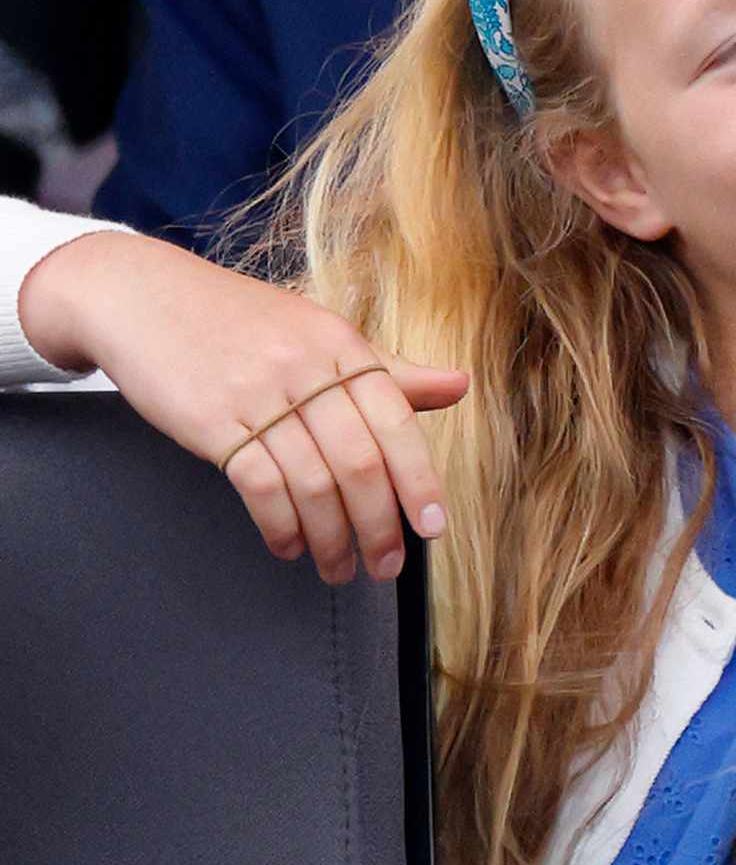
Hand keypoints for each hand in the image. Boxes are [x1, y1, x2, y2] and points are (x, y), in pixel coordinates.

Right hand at [19, 230, 469, 583]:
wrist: (145, 296)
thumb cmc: (245, 324)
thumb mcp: (322, 335)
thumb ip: (391, 372)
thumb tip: (461, 385)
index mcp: (342, 346)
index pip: (396, 421)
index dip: (419, 479)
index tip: (431, 527)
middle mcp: (307, 368)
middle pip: (360, 462)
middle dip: (379, 525)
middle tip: (386, 567)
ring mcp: (258, 394)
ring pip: (313, 482)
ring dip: (331, 538)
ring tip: (339, 568)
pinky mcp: (212, 421)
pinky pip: (260, 486)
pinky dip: (281, 525)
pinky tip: (289, 546)